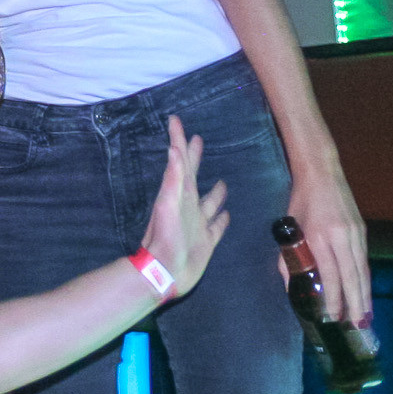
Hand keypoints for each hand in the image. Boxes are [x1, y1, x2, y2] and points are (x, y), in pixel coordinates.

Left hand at [139, 116, 228, 293]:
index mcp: (179, 194)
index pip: (179, 160)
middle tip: (198, 139)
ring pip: (210, 202)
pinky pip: (217, 227)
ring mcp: (198, 224)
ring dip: (215, 191)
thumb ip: (173, 180)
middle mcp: (189, 206)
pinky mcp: (207, 242)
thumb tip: (174, 150)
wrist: (165, 273)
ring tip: (223, 181)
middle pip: (193, 176)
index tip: (175, 120)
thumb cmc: (166, 239)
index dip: (178, 140)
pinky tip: (227, 214)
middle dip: (195, 157)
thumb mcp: (167, 206)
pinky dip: (222, 219)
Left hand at [286, 168, 369, 324]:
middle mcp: (342, 237)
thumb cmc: (300, 202)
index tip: (333, 317)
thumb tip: (292, 289)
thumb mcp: (289, 231)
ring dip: (364, 296)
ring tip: (365, 317)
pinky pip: (364, 261)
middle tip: (357, 327)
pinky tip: (364, 293)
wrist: (322, 172)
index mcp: (320, 237)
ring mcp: (356, 234)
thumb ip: (288, 261)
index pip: (331, 275)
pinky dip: (365, 280)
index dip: (334, 299)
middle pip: (352, 278)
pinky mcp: (363, 231)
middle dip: (355, 304)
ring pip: (363, 271)